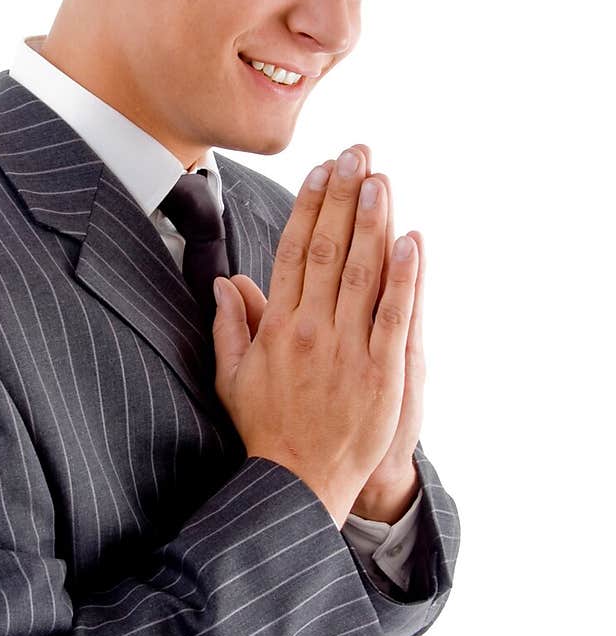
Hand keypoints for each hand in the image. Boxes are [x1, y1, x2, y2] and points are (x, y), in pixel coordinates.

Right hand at [211, 143, 419, 528]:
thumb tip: (226, 282)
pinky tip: (410, 240)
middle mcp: (311, 330)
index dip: (310, 206)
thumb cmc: (265, 428)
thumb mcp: (232, 377)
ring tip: (380, 179)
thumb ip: (230, 326)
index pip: (295, 252)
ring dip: (373, 222)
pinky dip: (404, 277)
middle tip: (356, 153)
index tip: (321, 171)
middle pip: (330, 250)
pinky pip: (395, 315)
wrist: (297, 481)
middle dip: (343, 197)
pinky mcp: (382, 372)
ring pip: (363, 273)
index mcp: (277, 327)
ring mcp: (348, 350)